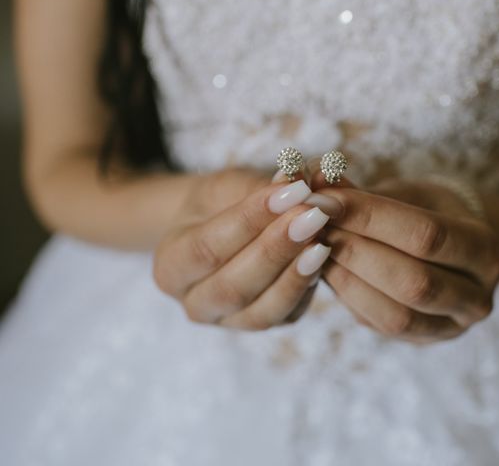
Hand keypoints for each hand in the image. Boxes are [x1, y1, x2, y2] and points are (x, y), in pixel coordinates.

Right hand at [152, 170, 341, 329]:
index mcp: (170, 267)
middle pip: (232, 286)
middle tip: (313, 214)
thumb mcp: (227, 187)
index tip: (290, 190)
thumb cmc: (220, 204)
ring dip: (295, 274)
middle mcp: (194, 303)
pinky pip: (285, 314)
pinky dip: (306, 287)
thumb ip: (257, 188)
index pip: (208, 247)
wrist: (220, 230)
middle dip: (276, 249)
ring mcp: (228, 322)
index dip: (250, 219)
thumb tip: (296, 179)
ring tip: (323, 239)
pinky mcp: (262, 324)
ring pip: (261, 310)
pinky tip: (324, 257)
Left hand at [314, 177, 498, 343]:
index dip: (371, 217)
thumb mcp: (406, 194)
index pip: (427, 235)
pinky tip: (324, 269)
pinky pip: (379, 325)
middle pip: (414, 282)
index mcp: (486, 251)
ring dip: (346, 280)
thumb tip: (316, 178)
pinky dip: (347, 296)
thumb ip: (365, 192)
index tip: (326, 199)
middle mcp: (477, 298)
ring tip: (314, 247)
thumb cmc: (426, 213)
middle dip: (355, 252)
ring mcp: (451, 327)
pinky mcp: (421, 340)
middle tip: (314, 225)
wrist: (450, 252)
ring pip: (396, 316)